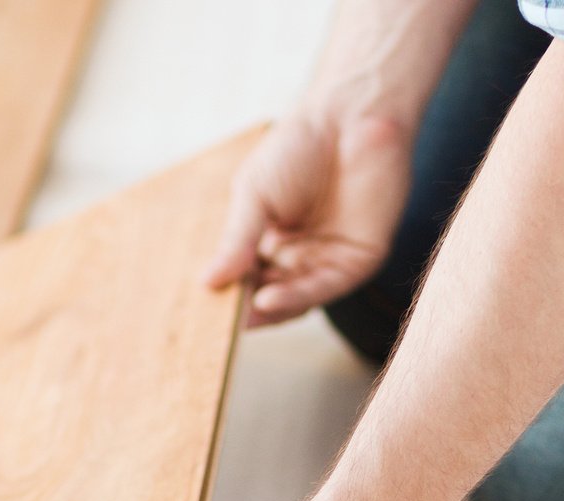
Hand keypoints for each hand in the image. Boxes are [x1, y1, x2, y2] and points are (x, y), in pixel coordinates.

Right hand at [207, 108, 412, 325]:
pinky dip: (297, 297)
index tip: (203, 309)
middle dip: (247, 309)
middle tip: (221, 324)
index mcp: (271, 240)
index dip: (228, 294)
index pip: (247, 278)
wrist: (350, 114)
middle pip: (271, 295)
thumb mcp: (254, 196)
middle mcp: (301, 255)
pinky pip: (326, 287)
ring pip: (297, 298)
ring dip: (270, 309)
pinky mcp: (360, 258)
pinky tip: (268, 300)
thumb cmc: (299, 145)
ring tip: (244, 312)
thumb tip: (206, 283)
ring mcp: (330, 258)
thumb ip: (236, 242)